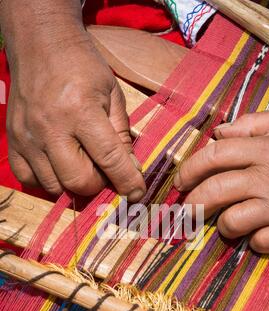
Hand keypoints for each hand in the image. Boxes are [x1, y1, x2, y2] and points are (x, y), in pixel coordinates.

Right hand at [2, 0, 145, 199]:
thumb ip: (122, 134)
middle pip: (78, 181)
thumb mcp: (112, 94)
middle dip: (98, 184)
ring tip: (80, 162)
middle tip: (103, 169)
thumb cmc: (82, 66)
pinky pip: (29, 179)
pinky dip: (47, 180)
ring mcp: (27, 136)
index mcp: (81, 110)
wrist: (40, 43)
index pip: (109, 159)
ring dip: (73, 183)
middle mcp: (51, 127)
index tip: (138, 193)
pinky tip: (57, 164)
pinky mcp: (13, 140)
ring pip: (54, 186)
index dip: (128, 182)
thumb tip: (131, 171)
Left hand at [174, 107, 268, 252]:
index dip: (190, 169)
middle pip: (215, 190)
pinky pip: (260, 244)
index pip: (214, 156)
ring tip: (226, 222)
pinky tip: (258, 234)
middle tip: (186, 209)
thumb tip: (218, 133)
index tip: (179, 181)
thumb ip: (252, 123)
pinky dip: (254, 242)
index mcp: (267, 148)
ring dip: (223, 224)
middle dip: (192, 202)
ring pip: (232, 222)